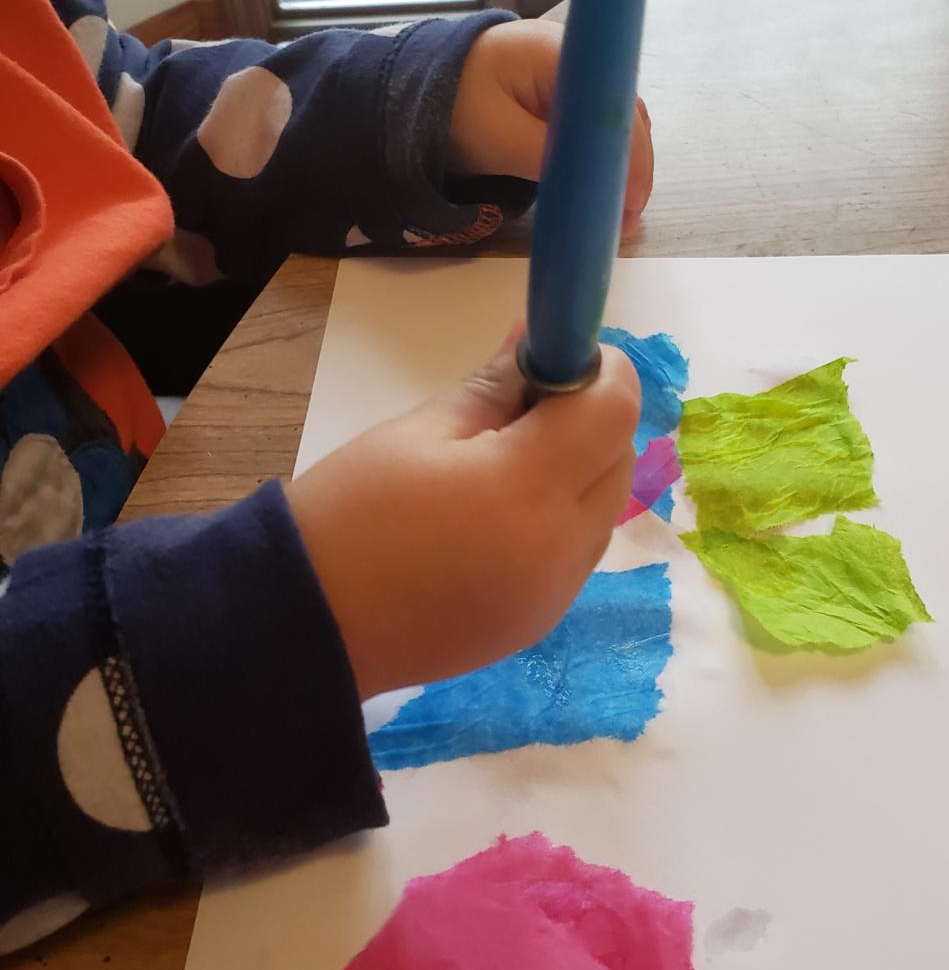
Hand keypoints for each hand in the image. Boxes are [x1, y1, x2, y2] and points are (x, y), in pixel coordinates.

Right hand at [287, 334, 640, 699]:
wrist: (307, 628)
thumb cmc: (349, 515)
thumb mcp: (420, 431)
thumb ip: (495, 386)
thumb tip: (536, 341)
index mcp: (528, 489)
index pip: (614, 410)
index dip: (599, 372)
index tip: (554, 362)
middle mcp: (562, 548)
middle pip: (619, 460)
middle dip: (590, 422)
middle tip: (523, 412)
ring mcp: (557, 594)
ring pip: (604, 509)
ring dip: (579, 473)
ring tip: (505, 468)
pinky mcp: (541, 622)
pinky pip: (577, 554)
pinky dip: (561, 521)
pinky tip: (500, 519)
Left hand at [448, 20, 653, 238]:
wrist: (412, 88)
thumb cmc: (452, 107)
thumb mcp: (498, 138)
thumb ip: (548, 157)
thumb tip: (593, 188)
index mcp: (561, 55)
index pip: (616, 106)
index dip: (632, 155)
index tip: (632, 200)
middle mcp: (574, 58)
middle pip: (621, 113)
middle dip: (630, 166)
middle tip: (628, 218)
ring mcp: (568, 75)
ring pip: (609, 123)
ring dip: (618, 165)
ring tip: (619, 211)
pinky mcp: (557, 95)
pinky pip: (589, 127)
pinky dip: (599, 159)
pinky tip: (600, 188)